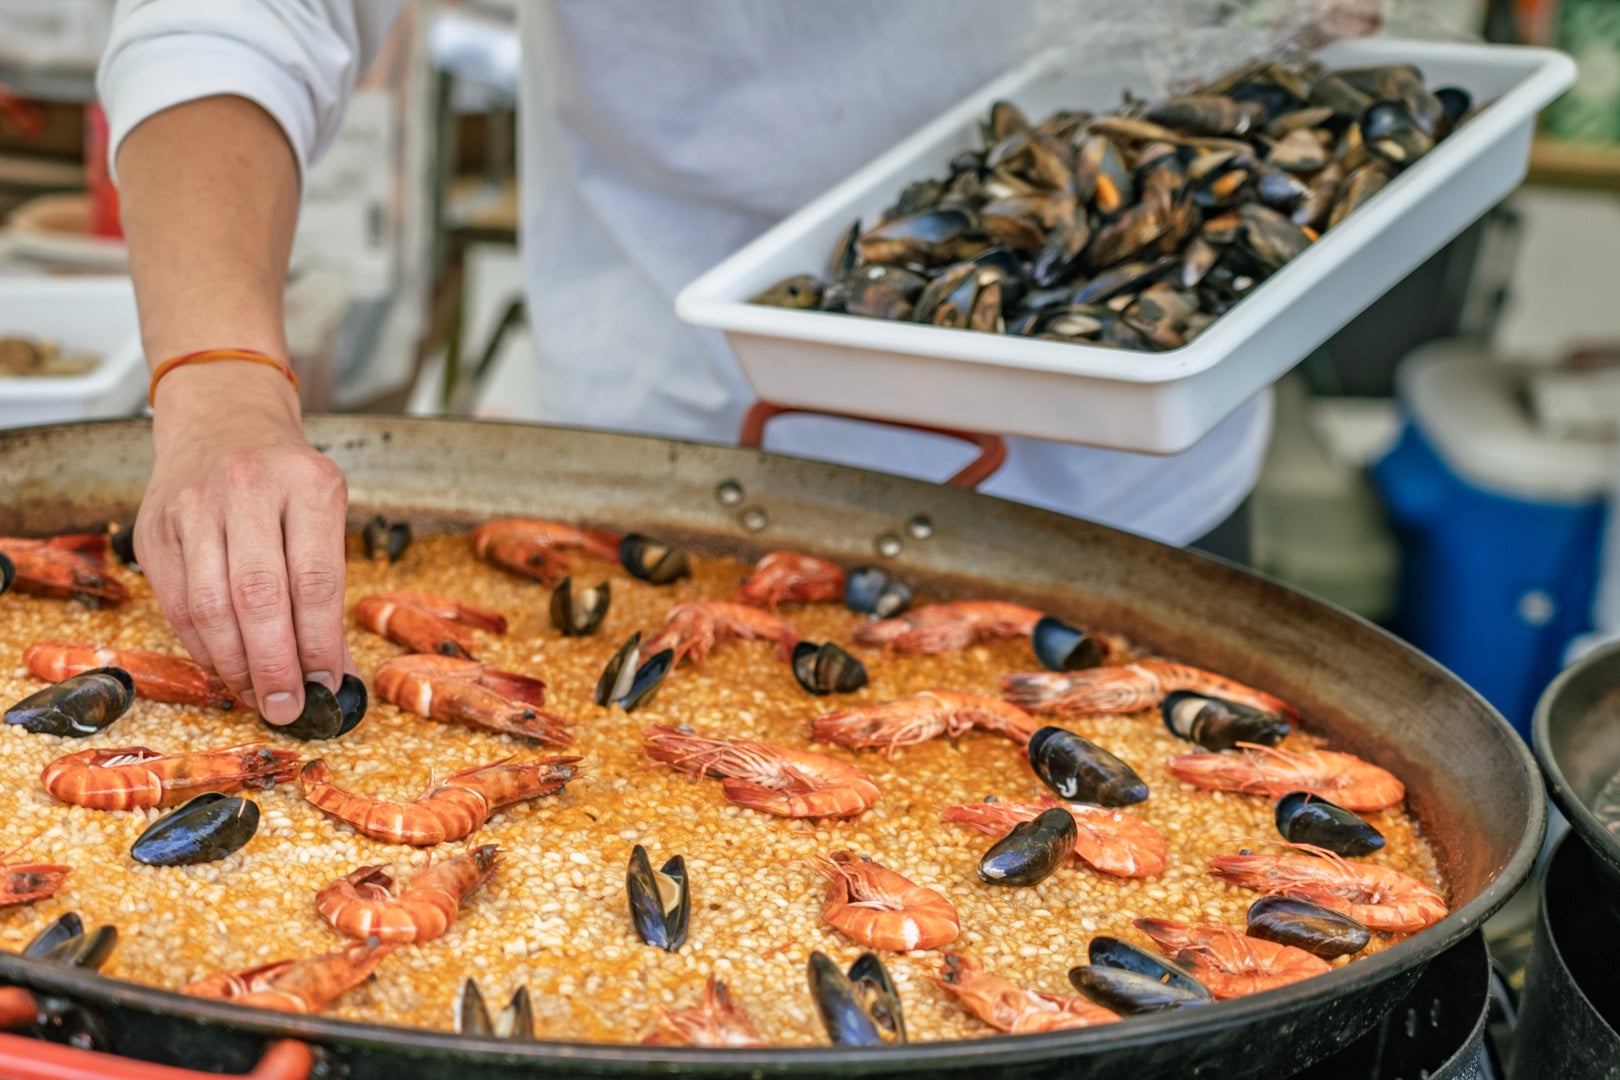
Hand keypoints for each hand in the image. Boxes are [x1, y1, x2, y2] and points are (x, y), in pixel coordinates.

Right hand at [137, 362, 351, 723]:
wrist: (223, 419)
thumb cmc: (288, 480)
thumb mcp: (325, 514)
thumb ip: (327, 591)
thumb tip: (335, 676)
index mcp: (309, 484)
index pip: (316, 581)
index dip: (321, 644)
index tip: (329, 686)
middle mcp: (248, 488)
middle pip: (259, 597)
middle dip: (275, 665)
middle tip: (288, 708)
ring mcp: (194, 505)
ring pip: (210, 605)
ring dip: (235, 664)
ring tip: (257, 696)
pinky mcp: (154, 526)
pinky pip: (178, 602)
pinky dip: (202, 645)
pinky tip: (225, 666)